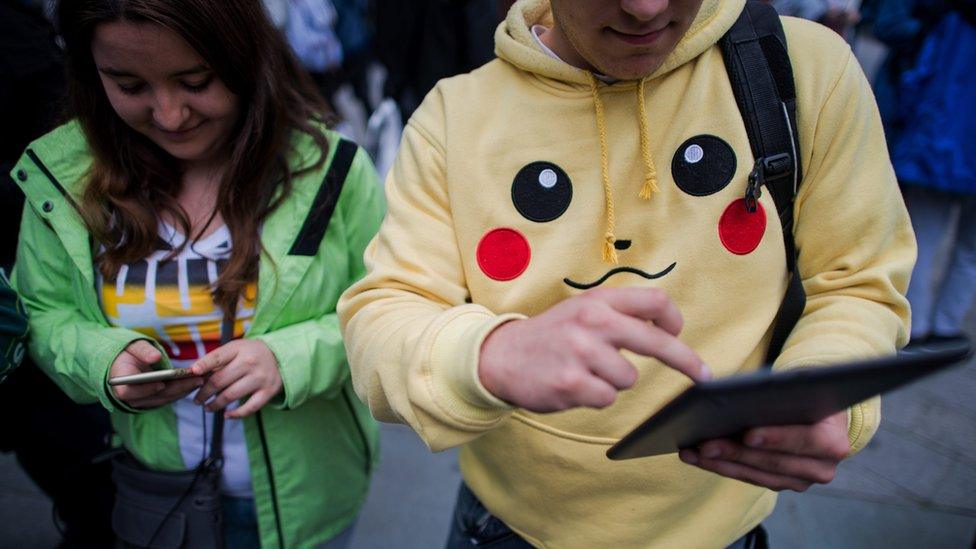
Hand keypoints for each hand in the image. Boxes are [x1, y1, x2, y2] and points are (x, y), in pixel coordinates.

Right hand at [110, 340, 203, 408]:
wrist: (124, 363)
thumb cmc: (127, 353)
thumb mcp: (133, 346)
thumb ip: (143, 351)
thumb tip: (155, 357)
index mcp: (121, 383)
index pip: (129, 392)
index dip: (145, 390)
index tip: (161, 384)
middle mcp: (130, 396)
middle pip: (154, 397)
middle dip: (176, 389)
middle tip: (196, 380)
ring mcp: (141, 401)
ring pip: (163, 399)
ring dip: (182, 391)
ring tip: (200, 380)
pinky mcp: (152, 401)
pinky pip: (168, 398)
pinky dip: (181, 391)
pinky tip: (194, 383)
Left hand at [190, 340, 282, 417]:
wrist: (281, 357)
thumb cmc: (251, 354)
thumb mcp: (236, 349)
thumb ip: (217, 359)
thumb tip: (195, 374)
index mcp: (239, 349)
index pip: (218, 357)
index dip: (204, 365)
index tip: (192, 372)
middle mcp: (250, 363)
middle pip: (220, 380)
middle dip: (204, 392)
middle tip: (197, 399)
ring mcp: (260, 378)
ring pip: (231, 395)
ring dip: (215, 405)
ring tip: (207, 407)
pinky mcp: (268, 391)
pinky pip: (250, 407)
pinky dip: (236, 414)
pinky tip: (226, 415)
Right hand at [478, 287, 709, 412]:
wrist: (500, 356)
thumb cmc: (549, 335)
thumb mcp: (580, 310)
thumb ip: (617, 312)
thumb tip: (665, 326)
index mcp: (597, 301)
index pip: (654, 302)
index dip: (674, 320)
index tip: (679, 333)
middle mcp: (591, 322)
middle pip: (656, 341)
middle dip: (686, 360)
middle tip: (703, 374)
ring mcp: (581, 353)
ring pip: (629, 378)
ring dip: (614, 381)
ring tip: (586, 372)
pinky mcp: (572, 383)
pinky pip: (607, 397)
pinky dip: (596, 396)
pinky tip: (574, 385)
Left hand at [678, 411, 850, 491]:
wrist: (820, 412)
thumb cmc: (806, 394)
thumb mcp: (802, 389)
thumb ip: (782, 396)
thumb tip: (741, 398)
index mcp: (834, 441)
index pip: (806, 440)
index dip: (776, 438)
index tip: (748, 435)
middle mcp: (822, 467)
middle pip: (774, 462)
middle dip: (736, 453)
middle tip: (705, 444)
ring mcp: (801, 480)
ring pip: (756, 475)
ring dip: (720, 464)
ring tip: (692, 452)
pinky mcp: (782, 484)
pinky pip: (748, 478)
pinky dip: (722, 467)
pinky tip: (698, 457)